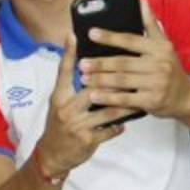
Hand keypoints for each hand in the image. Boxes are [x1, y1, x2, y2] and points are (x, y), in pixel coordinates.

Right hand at [34, 35, 132, 178]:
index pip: (63, 71)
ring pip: (106, 110)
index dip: (68, 53)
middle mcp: (65, 109)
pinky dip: (119, 125)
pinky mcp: (86, 140)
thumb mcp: (59, 104)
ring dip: (123, 103)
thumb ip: (71, 87)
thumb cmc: (58, 125)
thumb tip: (87, 67)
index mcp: (58, 97)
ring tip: (136, 95)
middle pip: (90, 89)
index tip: (74, 35)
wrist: (52, 155)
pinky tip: (128, 121)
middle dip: (111, 81)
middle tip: (129, 70)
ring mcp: (76, 125)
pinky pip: (109, 130)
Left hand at [78, 0, 189, 119]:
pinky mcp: (152, 101)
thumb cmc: (170, 69)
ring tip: (83, 78)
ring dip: (100, 80)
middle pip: (123, 62)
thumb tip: (142, 3)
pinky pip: (126, 99)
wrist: (187, 97)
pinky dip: (109, 98)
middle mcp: (159, 65)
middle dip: (100, 63)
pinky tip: (94, 96)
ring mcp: (156, 84)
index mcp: (159, 49)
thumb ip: (151, 25)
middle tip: (81, 62)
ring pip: (122, 81)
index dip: (110, 36)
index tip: (91, 33)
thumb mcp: (164, 46)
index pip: (131, 40)